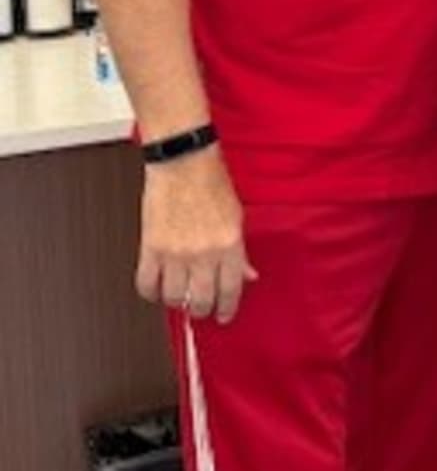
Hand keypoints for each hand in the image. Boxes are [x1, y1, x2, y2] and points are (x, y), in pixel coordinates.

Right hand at [137, 148, 257, 323]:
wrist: (182, 162)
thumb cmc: (212, 183)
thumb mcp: (237, 217)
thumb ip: (241, 251)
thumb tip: (247, 275)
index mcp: (229, 245)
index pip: (230, 290)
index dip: (227, 309)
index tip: (224, 316)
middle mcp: (203, 253)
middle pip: (201, 300)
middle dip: (202, 310)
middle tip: (201, 309)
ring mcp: (175, 252)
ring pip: (174, 297)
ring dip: (177, 302)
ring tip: (180, 297)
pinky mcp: (150, 248)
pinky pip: (146, 284)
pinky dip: (151, 292)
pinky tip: (157, 289)